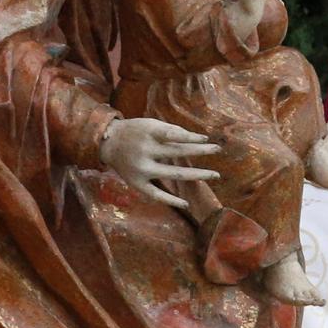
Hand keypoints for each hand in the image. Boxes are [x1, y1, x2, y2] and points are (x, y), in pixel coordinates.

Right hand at [99, 117, 220, 208]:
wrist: (108, 143)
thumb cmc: (135, 131)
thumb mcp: (151, 124)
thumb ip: (171, 131)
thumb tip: (197, 140)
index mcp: (149, 132)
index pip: (174, 135)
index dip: (192, 137)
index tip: (207, 139)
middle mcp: (145, 150)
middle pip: (178, 152)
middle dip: (201, 152)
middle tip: (219, 150)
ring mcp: (141, 168)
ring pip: (174, 173)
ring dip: (197, 174)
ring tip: (215, 174)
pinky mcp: (137, 183)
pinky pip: (156, 194)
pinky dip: (171, 200)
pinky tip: (186, 204)